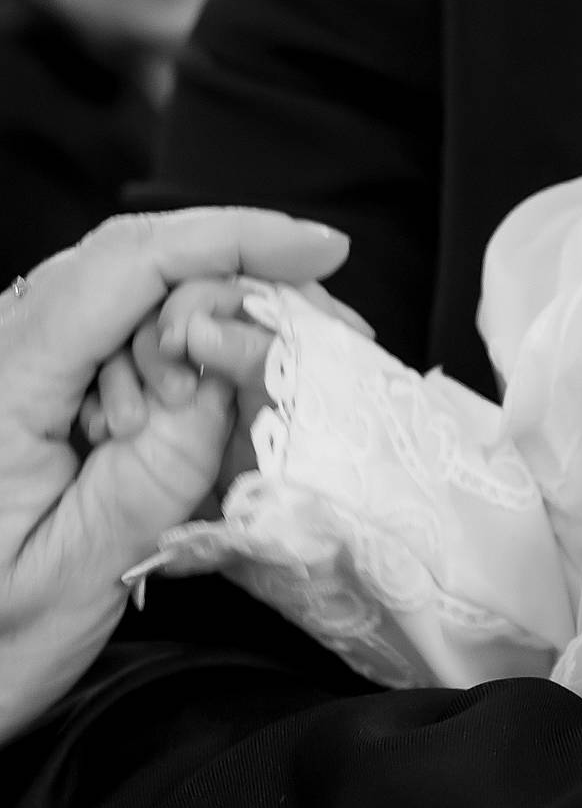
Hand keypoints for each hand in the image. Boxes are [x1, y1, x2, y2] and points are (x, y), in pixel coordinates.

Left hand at [0, 210, 352, 739]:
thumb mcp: (82, 569)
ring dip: (209, 325)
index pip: (124, 268)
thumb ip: (165, 465)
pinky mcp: (23, 390)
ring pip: (128, 293)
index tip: (321, 251)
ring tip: (253, 391)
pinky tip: (202, 398)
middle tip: (323, 337)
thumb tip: (241, 364)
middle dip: (237, 278)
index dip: (231, 238)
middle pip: (132, 262)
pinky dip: (178, 354)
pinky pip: (112, 334)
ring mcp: (7, 368)